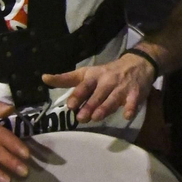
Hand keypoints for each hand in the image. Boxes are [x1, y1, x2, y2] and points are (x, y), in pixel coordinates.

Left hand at [43, 50, 157, 123]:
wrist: (137, 64)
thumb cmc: (107, 73)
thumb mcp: (86, 73)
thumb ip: (66, 78)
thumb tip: (43, 78)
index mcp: (94, 76)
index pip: (84, 85)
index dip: (77, 95)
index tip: (70, 105)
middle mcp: (107, 81)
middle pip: (98, 94)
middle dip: (89, 105)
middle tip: (81, 118)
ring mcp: (122, 87)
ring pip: (113, 99)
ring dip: (105, 108)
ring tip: (96, 117)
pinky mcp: (135, 93)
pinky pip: (133, 101)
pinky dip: (130, 108)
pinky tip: (127, 115)